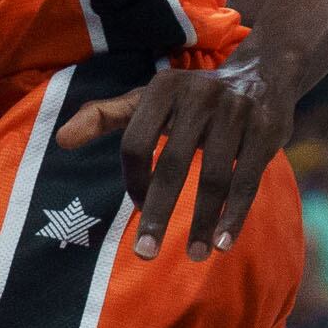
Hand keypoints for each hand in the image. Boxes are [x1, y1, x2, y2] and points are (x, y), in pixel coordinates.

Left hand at [57, 46, 289, 259]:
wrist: (266, 70)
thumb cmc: (193, 97)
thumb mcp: (150, 98)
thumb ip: (105, 117)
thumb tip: (60, 140)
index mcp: (164, 87)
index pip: (135, 141)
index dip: (132, 180)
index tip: (136, 208)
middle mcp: (200, 95)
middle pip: (173, 163)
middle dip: (157, 212)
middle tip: (143, 254)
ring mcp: (236, 111)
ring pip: (215, 176)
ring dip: (202, 221)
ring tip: (192, 256)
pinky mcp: (267, 129)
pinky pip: (247, 179)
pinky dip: (235, 214)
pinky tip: (221, 242)